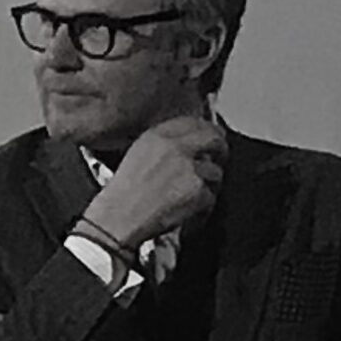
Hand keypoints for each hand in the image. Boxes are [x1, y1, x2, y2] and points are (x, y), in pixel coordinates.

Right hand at [83, 115, 224, 249]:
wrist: (119, 218)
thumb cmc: (122, 194)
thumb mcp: (137, 155)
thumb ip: (164, 144)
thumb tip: (190, 144)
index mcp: (157, 136)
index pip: (193, 122)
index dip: (206, 130)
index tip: (211, 136)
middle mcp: (175, 147)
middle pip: (213, 138)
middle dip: (220, 148)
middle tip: (220, 157)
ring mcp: (189, 168)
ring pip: (215, 172)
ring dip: (208, 184)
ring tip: (190, 195)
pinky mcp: (198, 190)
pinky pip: (211, 196)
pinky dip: (202, 207)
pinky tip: (186, 210)